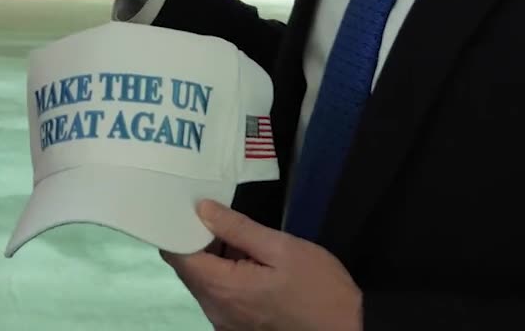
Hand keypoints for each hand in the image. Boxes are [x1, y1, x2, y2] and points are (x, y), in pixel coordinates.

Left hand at [162, 200, 361, 330]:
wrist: (347, 327)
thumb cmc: (318, 286)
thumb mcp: (281, 247)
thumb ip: (238, 228)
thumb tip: (201, 208)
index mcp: (223, 289)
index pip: (178, 256)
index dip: (178, 228)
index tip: (187, 205)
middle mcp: (215, 310)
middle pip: (188, 270)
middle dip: (196, 240)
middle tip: (212, 210)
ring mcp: (225, 322)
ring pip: (203, 282)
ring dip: (211, 257)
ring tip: (231, 231)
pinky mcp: (237, 327)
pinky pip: (218, 295)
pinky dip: (223, 274)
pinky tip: (242, 257)